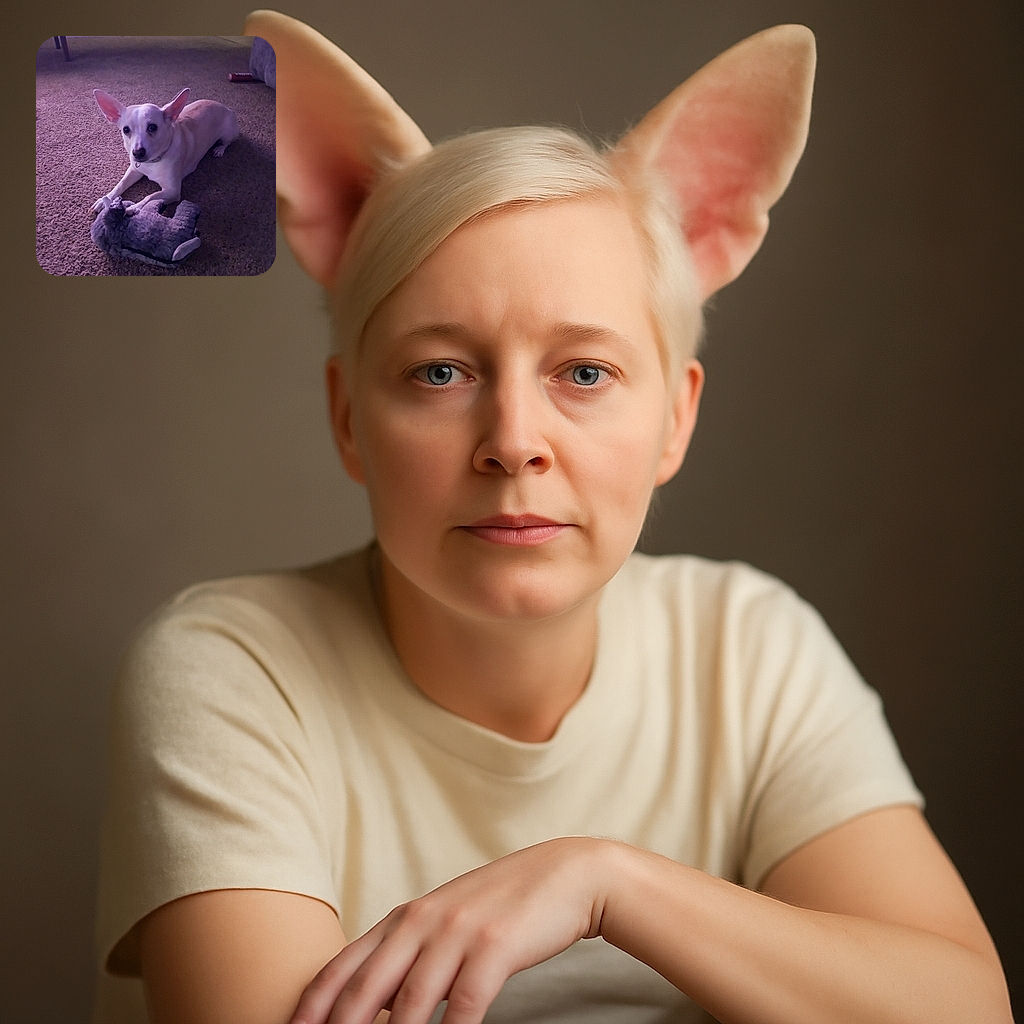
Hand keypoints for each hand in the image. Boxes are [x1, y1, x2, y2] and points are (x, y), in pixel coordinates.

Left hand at [290, 837, 609, 1023]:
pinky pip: (463, 1005)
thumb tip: (377, 1003)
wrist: (564, 874)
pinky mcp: (494, 948)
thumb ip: (410, 951)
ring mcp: (458, 933)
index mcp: (406, 916)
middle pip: (366, 988)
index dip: (313, 1005)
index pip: (344, 966)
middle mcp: (423, 921)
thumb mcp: (446, 918)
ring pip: (410, 1002)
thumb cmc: (502, 903)